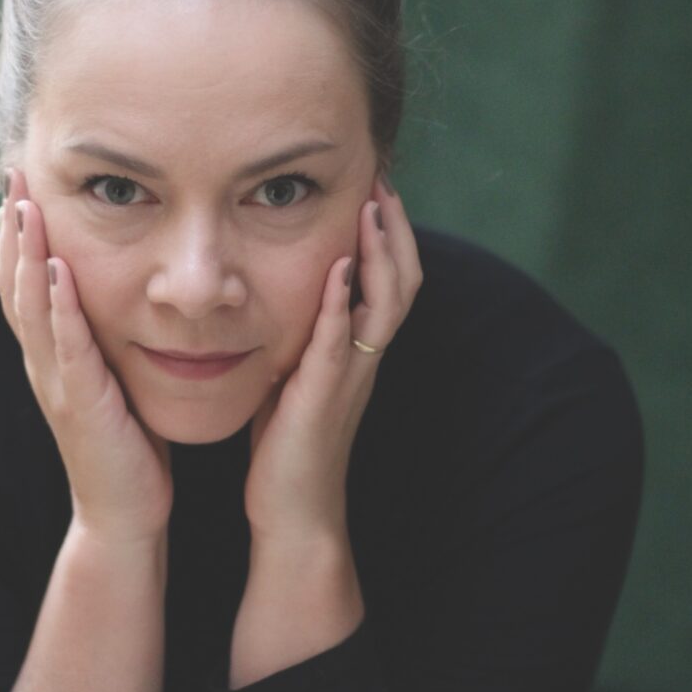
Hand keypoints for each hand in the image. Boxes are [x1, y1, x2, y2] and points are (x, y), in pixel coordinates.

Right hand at [0, 168, 173, 543]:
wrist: (125, 512)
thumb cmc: (124, 441)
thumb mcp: (108, 378)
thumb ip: (101, 337)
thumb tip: (111, 295)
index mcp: (52, 354)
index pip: (26, 282)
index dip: (18, 233)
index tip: (22, 183)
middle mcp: (44, 363)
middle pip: (16, 283)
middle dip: (13, 227)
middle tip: (13, 172)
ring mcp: (57, 384)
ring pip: (32, 308)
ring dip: (26, 255)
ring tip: (24, 205)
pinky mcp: (80, 405)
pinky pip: (68, 348)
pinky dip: (59, 307)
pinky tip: (58, 270)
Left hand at [244, 177, 422, 541]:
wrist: (294, 512)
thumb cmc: (288, 445)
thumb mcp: (299, 380)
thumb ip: (305, 339)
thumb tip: (290, 299)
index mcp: (358, 352)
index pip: (389, 281)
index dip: (389, 235)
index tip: (374, 186)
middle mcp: (364, 359)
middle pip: (403, 281)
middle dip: (395, 228)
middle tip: (383, 178)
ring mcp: (350, 377)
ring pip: (385, 305)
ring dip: (381, 253)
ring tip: (373, 206)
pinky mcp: (323, 396)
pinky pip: (340, 342)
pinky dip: (342, 302)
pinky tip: (338, 266)